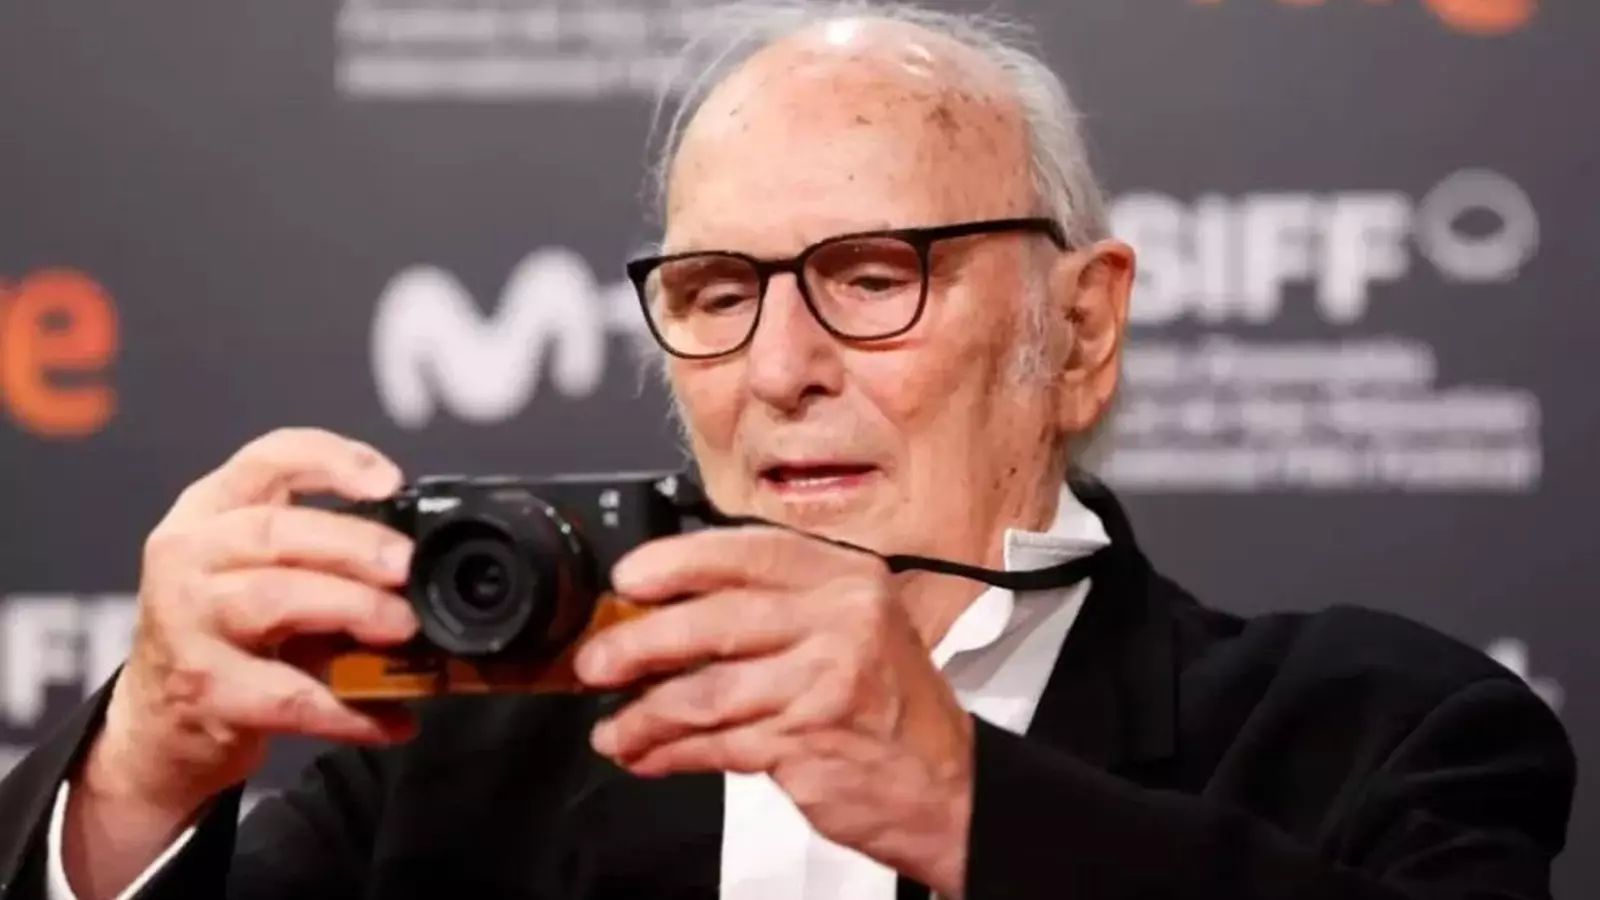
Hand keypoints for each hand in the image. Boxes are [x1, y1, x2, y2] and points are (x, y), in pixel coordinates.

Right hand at [85, 427, 420, 823]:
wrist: (161, 720)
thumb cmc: (231, 631)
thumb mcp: (265, 571)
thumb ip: (327, 552)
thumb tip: (425, 565)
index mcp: (210, 511)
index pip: (268, 460)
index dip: (332, 460)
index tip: (391, 482)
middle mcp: (188, 556)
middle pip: (273, 531)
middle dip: (353, 544)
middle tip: (408, 565)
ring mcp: (186, 623)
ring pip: (274, 600)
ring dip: (352, 608)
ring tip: (405, 627)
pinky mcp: (202, 690)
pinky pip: (287, 695)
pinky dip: (348, 709)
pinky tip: (392, 718)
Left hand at [575, 527, 975, 896]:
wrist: (948, 787)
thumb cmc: (888, 706)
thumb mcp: (852, 628)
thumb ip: (778, 608)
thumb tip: (670, 608)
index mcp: (847, 578)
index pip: (749, 552)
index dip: (678, 562)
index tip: (629, 579)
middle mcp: (842, 619)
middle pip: (716, 621)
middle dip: (640, 643)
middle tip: (597, 660)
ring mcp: (827, 681)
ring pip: (708, 690)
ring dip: (645, 713)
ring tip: (614, 726)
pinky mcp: (809, 741)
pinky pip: (718, 743)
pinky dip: (671, 752)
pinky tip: (646, 754)